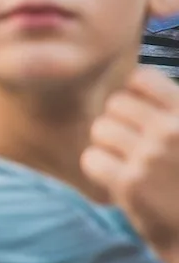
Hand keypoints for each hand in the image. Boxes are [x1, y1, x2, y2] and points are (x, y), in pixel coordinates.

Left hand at [84, 67, 178, 262]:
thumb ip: (170, 112)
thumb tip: (133, 81)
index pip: (141, 78)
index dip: (132, 95)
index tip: (138, 115)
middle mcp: (172, 131)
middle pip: (115, 104)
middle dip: (118, 122)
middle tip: (131, 145)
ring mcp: (151, 156)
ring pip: (100, 129)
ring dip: (107, 146)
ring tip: (126, 162)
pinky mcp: (130, 183)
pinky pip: (91, 158)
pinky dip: (99, 169)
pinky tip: (117, 179)